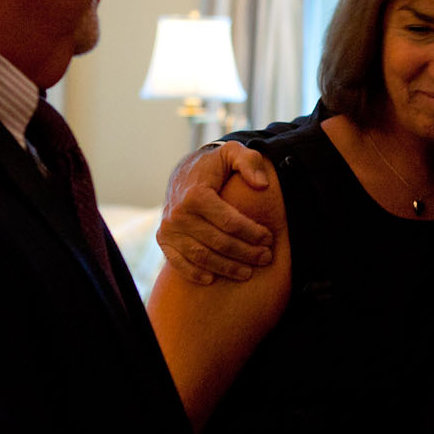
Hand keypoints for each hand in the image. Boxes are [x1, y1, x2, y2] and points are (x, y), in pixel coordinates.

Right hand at [157, 142, 274, 283]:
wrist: (183, 172)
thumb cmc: (214, 165)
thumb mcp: (233, 153)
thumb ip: (250, 162)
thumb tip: (262, 185)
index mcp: (196, 195)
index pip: (230, 222)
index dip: (252, 233)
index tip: (269, 238)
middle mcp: (178, 214)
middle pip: (219, 243)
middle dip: (246, 253)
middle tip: (266, 258)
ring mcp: (169, 229)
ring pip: (202, 257)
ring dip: (227, 268)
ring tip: (248, 273)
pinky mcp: (163, 239)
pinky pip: (179, 263)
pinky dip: (195, 274)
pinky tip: (213, 279)